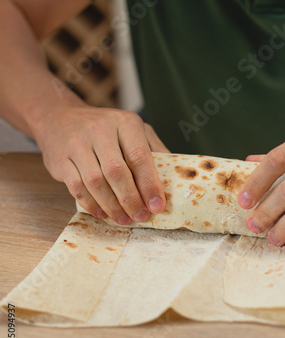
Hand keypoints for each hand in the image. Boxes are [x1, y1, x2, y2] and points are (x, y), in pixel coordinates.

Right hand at [35, 104, 168, 224]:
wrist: (59, 118)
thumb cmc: (105, 128)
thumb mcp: (132, 129)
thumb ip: (153, 149)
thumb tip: (173, 179)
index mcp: (124, 122)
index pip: (139, 156)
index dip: (149, 184)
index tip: (157, 205)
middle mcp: (99, 130)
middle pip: (117, 172)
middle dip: (131, 199)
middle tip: (140, 216)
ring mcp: (77, 144)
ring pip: (95, 182)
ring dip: (112, 206)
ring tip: (123, 219)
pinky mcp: (60, 159)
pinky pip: (76, 187)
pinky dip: (91, 204)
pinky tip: (102, 213)